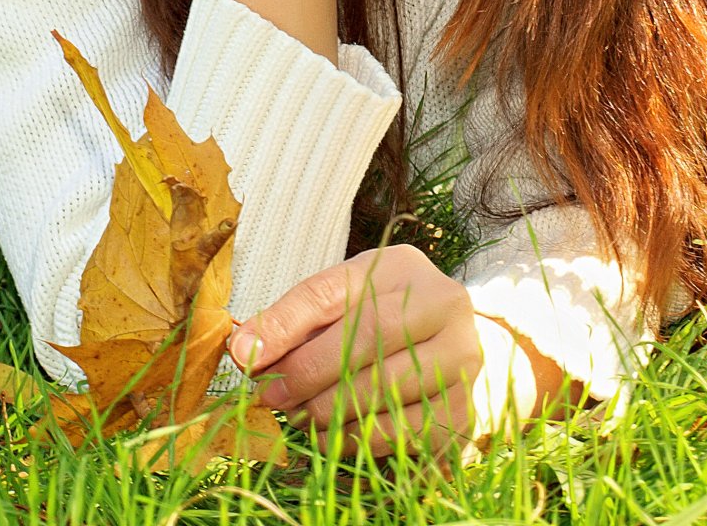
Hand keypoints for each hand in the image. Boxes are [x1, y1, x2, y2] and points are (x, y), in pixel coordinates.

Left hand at [226, 243, 489, 461]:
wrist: (452, 350)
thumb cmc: (382, 321)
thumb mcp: (341, 304)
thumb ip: (293, 321)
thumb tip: (243, 352)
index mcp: (400, 268)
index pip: (331, 290)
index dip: (283, 325)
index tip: (246, 356)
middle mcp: (442, 304)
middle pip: (365, 337)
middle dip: (307, 373)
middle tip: (272, 396)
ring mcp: (461, 357)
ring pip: (383, 389)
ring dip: (329, 411)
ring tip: (300, 415)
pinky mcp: (463, 407)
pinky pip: (400, 432)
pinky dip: (358, 438)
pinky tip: (336, 434)